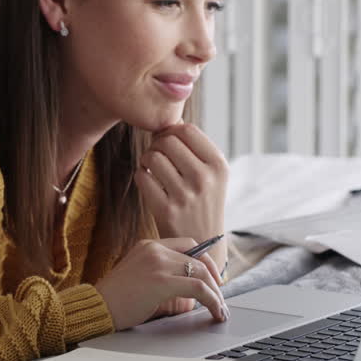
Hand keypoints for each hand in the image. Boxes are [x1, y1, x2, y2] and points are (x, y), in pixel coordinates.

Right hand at [94, 238, 229, 329]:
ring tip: (220, 309)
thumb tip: (189, 288)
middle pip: (198, 259)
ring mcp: (158, 263)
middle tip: (220, 297)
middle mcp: (154, 249)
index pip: (188, 245)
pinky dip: (212, 300)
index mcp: (148, 245)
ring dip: (216, 293)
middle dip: (215, 280)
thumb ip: (161, 273)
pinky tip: (214, 311)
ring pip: (201, 273)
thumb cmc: (115, 298)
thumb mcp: (138, 275)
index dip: (206, 262)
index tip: (213, 279)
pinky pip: (198, 288)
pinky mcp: (161, 281)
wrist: (96, 306)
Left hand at [134, 122, 228, 252]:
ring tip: (153, 168)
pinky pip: (141, 177)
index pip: (187, 130)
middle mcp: (204, 178)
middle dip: (157, 144)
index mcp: (218, 165)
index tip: (169, 142)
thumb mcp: (211, 172)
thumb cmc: (203, 199)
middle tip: (159, 155)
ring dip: (147, 159)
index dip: (172, 131)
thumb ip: (193, 145)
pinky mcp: (165, 210)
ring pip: (152, 157)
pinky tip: (149, 182)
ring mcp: (185, 195)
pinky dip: (141, 176)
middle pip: (167, 140)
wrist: (203, 241)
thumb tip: (171, 118)